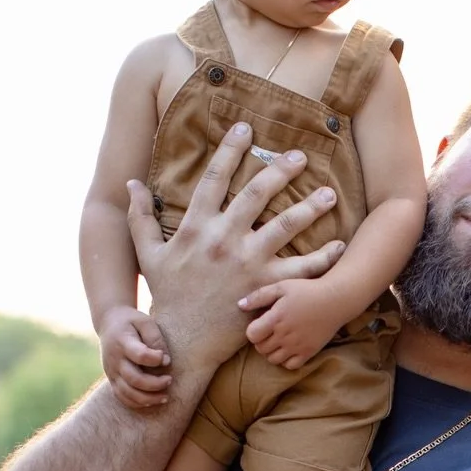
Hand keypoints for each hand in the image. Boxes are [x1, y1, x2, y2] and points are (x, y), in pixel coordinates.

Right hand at [98, 305, 171, 408]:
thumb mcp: (145, 321)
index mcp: (123, 342)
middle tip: (170, 380)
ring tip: (165, 397)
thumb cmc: (132, 322)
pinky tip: (152, 401)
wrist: (108, 323)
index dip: (155, 359)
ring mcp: (112, 371)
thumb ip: (156, 338)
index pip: (139, 355)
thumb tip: (165, 360)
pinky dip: (137, 403)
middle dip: (155, 384)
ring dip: (148, 398)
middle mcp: (115, 359)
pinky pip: (122, 397)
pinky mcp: (112, 379)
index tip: (166, 358)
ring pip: (128, 393)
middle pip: (134, 379)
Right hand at [126, 125, 345, 377]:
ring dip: (310, 206)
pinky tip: (339, 245)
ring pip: (285, 225)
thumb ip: (139, 218)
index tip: (245, 128)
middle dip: (279, 169)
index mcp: (196, 227)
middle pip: (256, 193)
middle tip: (300, 155)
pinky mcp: (267, 287)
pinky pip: (301, 269)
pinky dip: (323, 257)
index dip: (230, 150)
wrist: (182, 342)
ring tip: (330, 192)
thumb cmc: (168, 298)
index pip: (214, 178)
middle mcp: (223, 239)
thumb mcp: (148, 256)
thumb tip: (130, 183)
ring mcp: (247, 263)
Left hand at [241, 274, 348, 370]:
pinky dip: (286, 360)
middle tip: (269, 332)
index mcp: (276, 318)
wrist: (335, 300)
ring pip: (273, 359)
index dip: (253, 331)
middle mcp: (285, 335)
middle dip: (261, 342)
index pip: (252, 335)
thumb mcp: (281, 286)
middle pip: (261, 349)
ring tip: (278, 341)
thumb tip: (239, 306)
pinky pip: (290, 366)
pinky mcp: (308, 352)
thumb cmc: (307, 290)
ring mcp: (297, 345)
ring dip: (272, 352)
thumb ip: (259, 296)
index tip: (260, 324)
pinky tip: (289, 349)